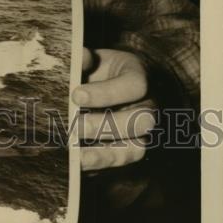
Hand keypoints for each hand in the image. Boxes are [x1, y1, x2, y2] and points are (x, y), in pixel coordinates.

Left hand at [72, 48, 155, 171]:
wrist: (108, 84)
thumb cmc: (98, 69)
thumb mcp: (93, 58)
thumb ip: (85, 58)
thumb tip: (80, 57)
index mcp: (139, 77)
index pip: (135, 86)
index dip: (107, 93)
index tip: (76, 95)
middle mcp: (148, 106)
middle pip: (142, 121)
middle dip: (106, 125)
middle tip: (74, 126)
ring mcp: (142, 132)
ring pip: (135, 148)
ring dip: (104, 153)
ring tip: (76, 156)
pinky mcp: (131, 150)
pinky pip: (121, 162)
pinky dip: (99, 164)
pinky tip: (78, 164)